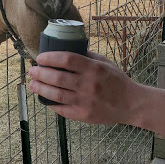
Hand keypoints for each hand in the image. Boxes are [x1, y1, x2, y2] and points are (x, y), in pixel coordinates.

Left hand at [28, 51, 143, 124]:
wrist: (131, 104)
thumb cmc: (117, 81)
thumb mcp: (105, 63)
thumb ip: (86, 56)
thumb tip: (65, 48)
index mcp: (93, 68)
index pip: (66, 59)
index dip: (50, 57)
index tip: (40, 58)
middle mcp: (88, 84)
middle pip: (57, 77)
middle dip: (40, 73)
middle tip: (32, 71)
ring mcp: (85, 101)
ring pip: (55, 94)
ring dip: (40, 88)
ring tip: (32, 84)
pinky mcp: (83, 115)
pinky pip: (61, 109)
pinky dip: (50, 103)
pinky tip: (44, 98)